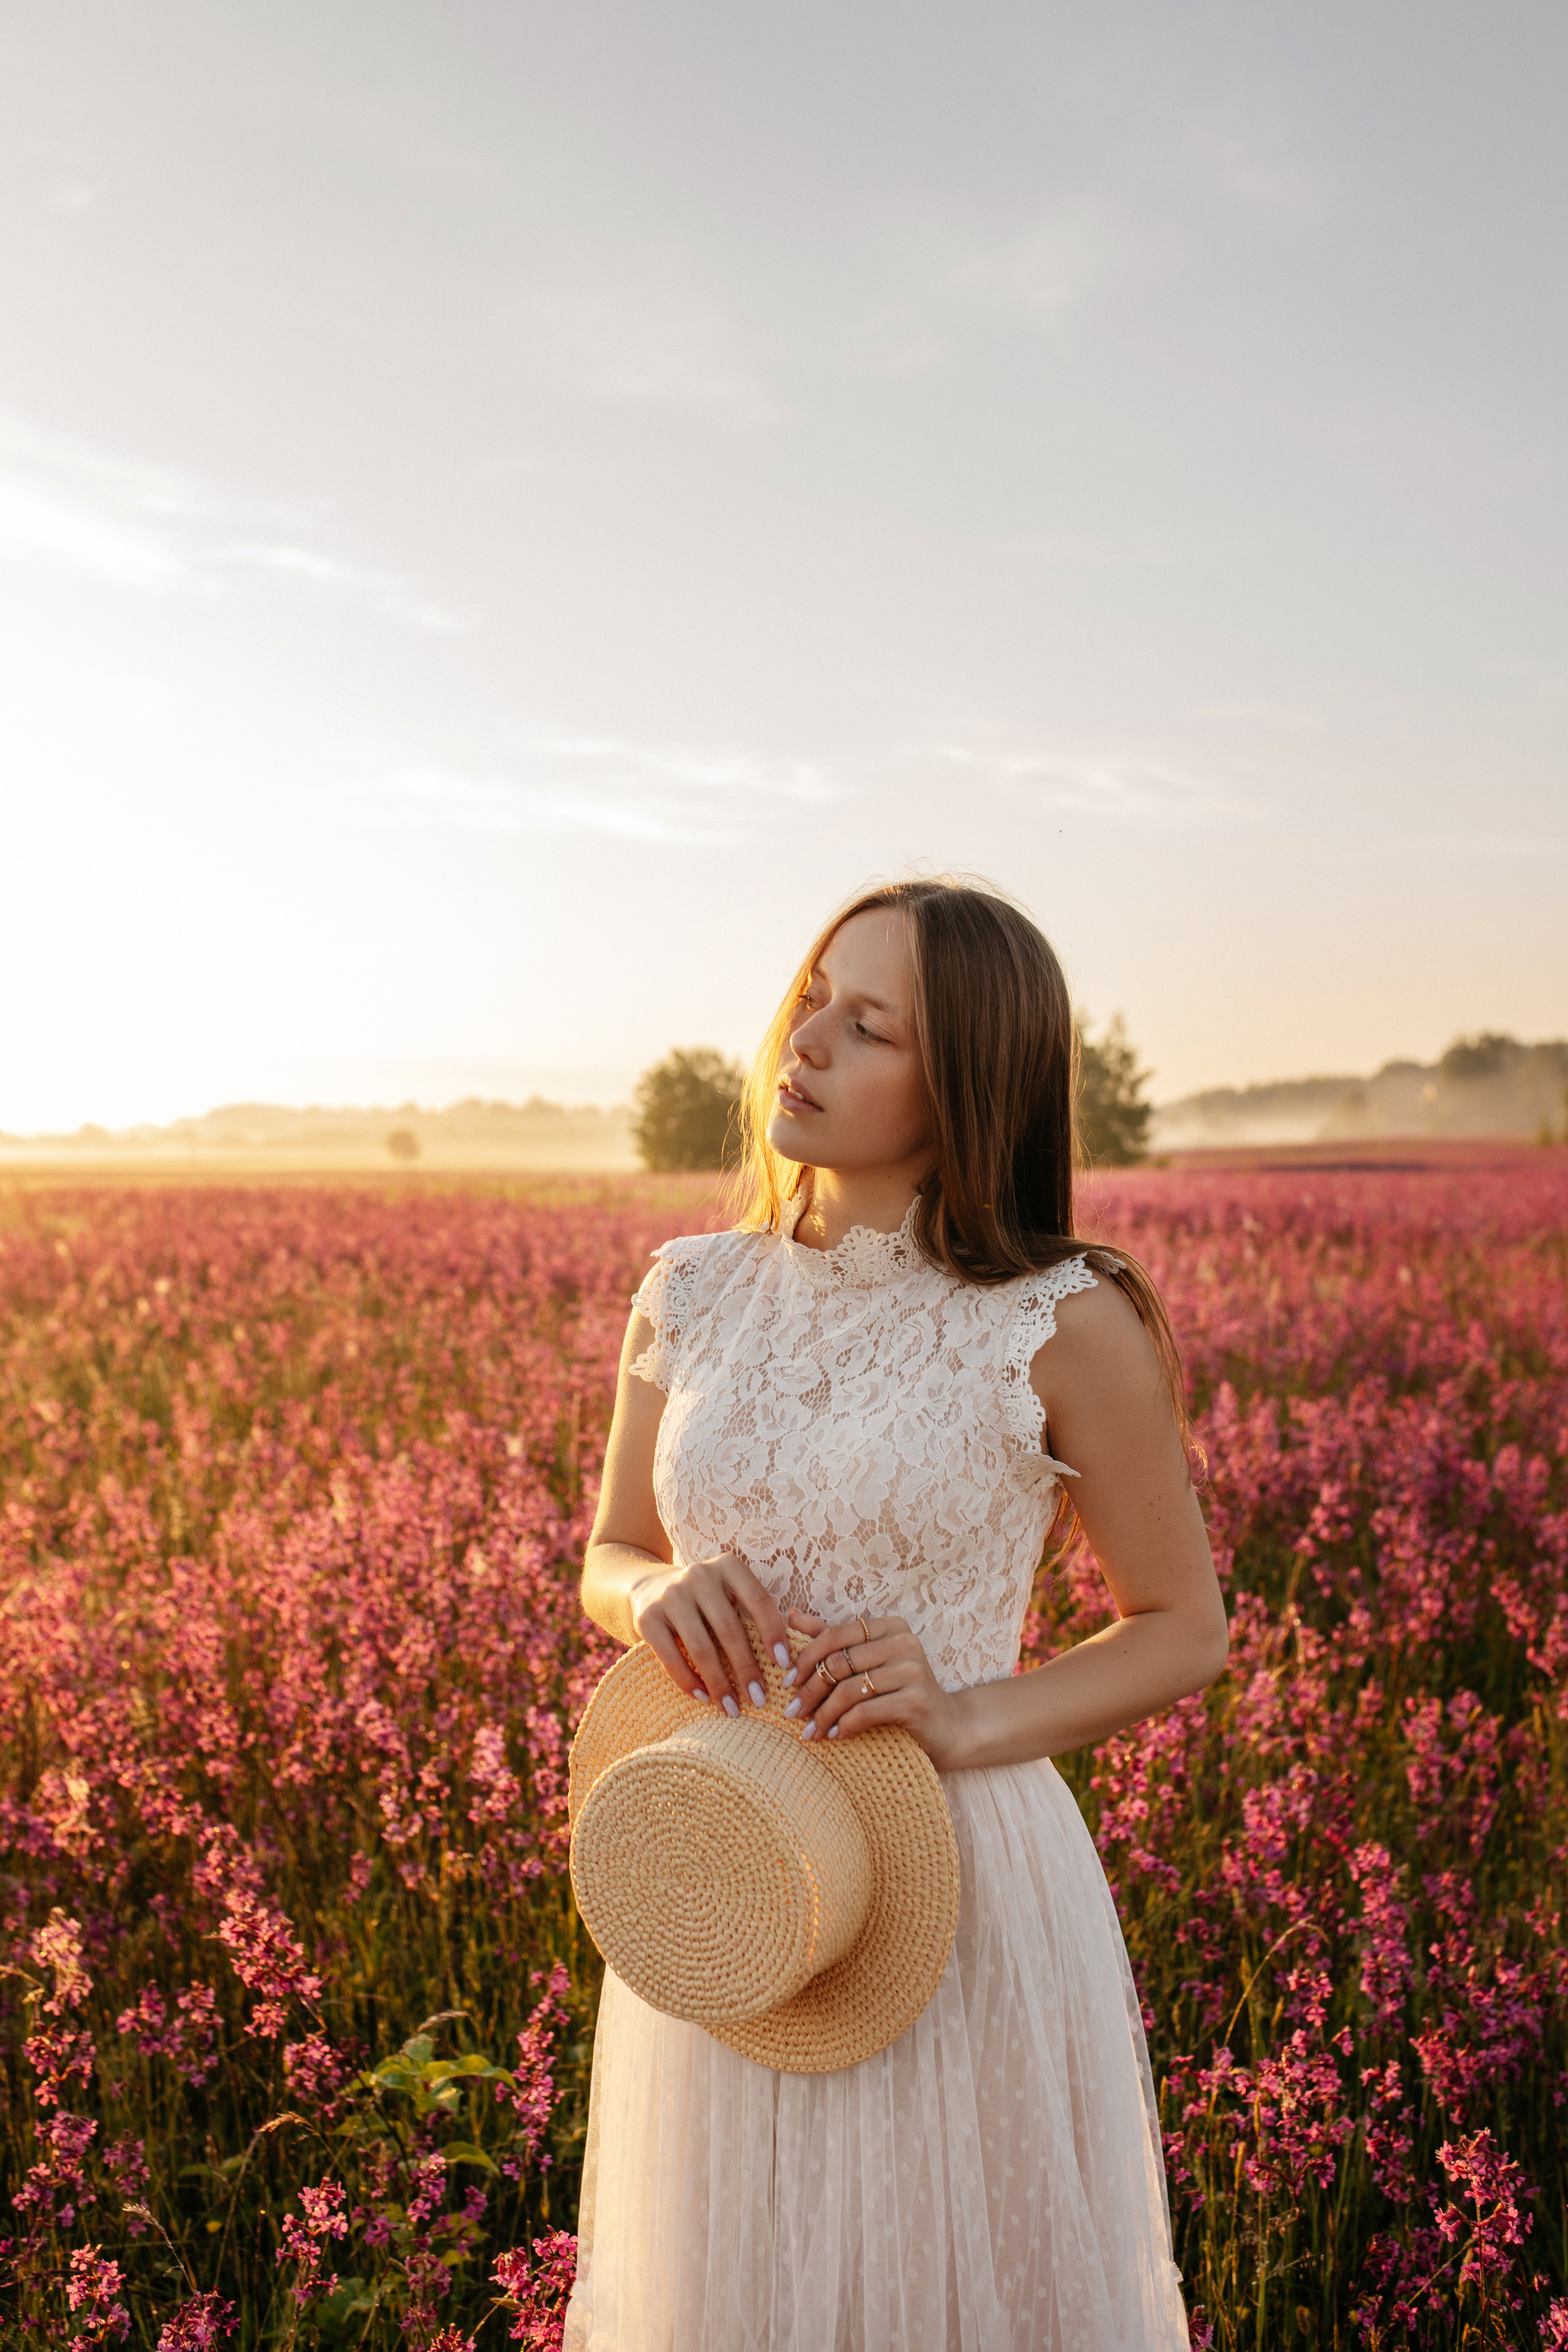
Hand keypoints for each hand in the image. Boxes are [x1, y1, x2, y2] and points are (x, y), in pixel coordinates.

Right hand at [630, 1553, 790, 1715]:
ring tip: (732, 1708)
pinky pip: (671, 1657)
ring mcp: (670, 1595)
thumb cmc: (705, 1600)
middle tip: (760, 1699)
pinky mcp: (647, 1617)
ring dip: (719, 1683)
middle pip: (729, 1628)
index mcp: (728, 1566)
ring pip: (701, 1647)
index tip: (783, 1664)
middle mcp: (698, 1575)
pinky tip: (703, 1698)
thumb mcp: (729, 1594)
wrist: (649, 1587)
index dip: (773, 1633)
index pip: (758, 1600)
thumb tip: (784, 1661)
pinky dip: (688, 1681)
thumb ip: (752, 1615)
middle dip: (746, 1668)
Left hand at [783, 1608, 969, 1770]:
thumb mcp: (866, 1661)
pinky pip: (866, 1711)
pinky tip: (834, 1735)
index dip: (806, 1658)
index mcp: (890, 1626)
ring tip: (809, 1731)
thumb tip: (791, 1616)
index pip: (835, 1635)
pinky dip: (844, 1725)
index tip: (787, 1682)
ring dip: (823, 1713)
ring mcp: (913, 1670)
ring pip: (849, 1689)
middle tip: (792, 1711)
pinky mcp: (916, 1700)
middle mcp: (904, 1642)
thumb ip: (831, 1637)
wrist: (945, 1727)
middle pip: (839, 1663)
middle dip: (810, 1690)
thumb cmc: (899, 1692)